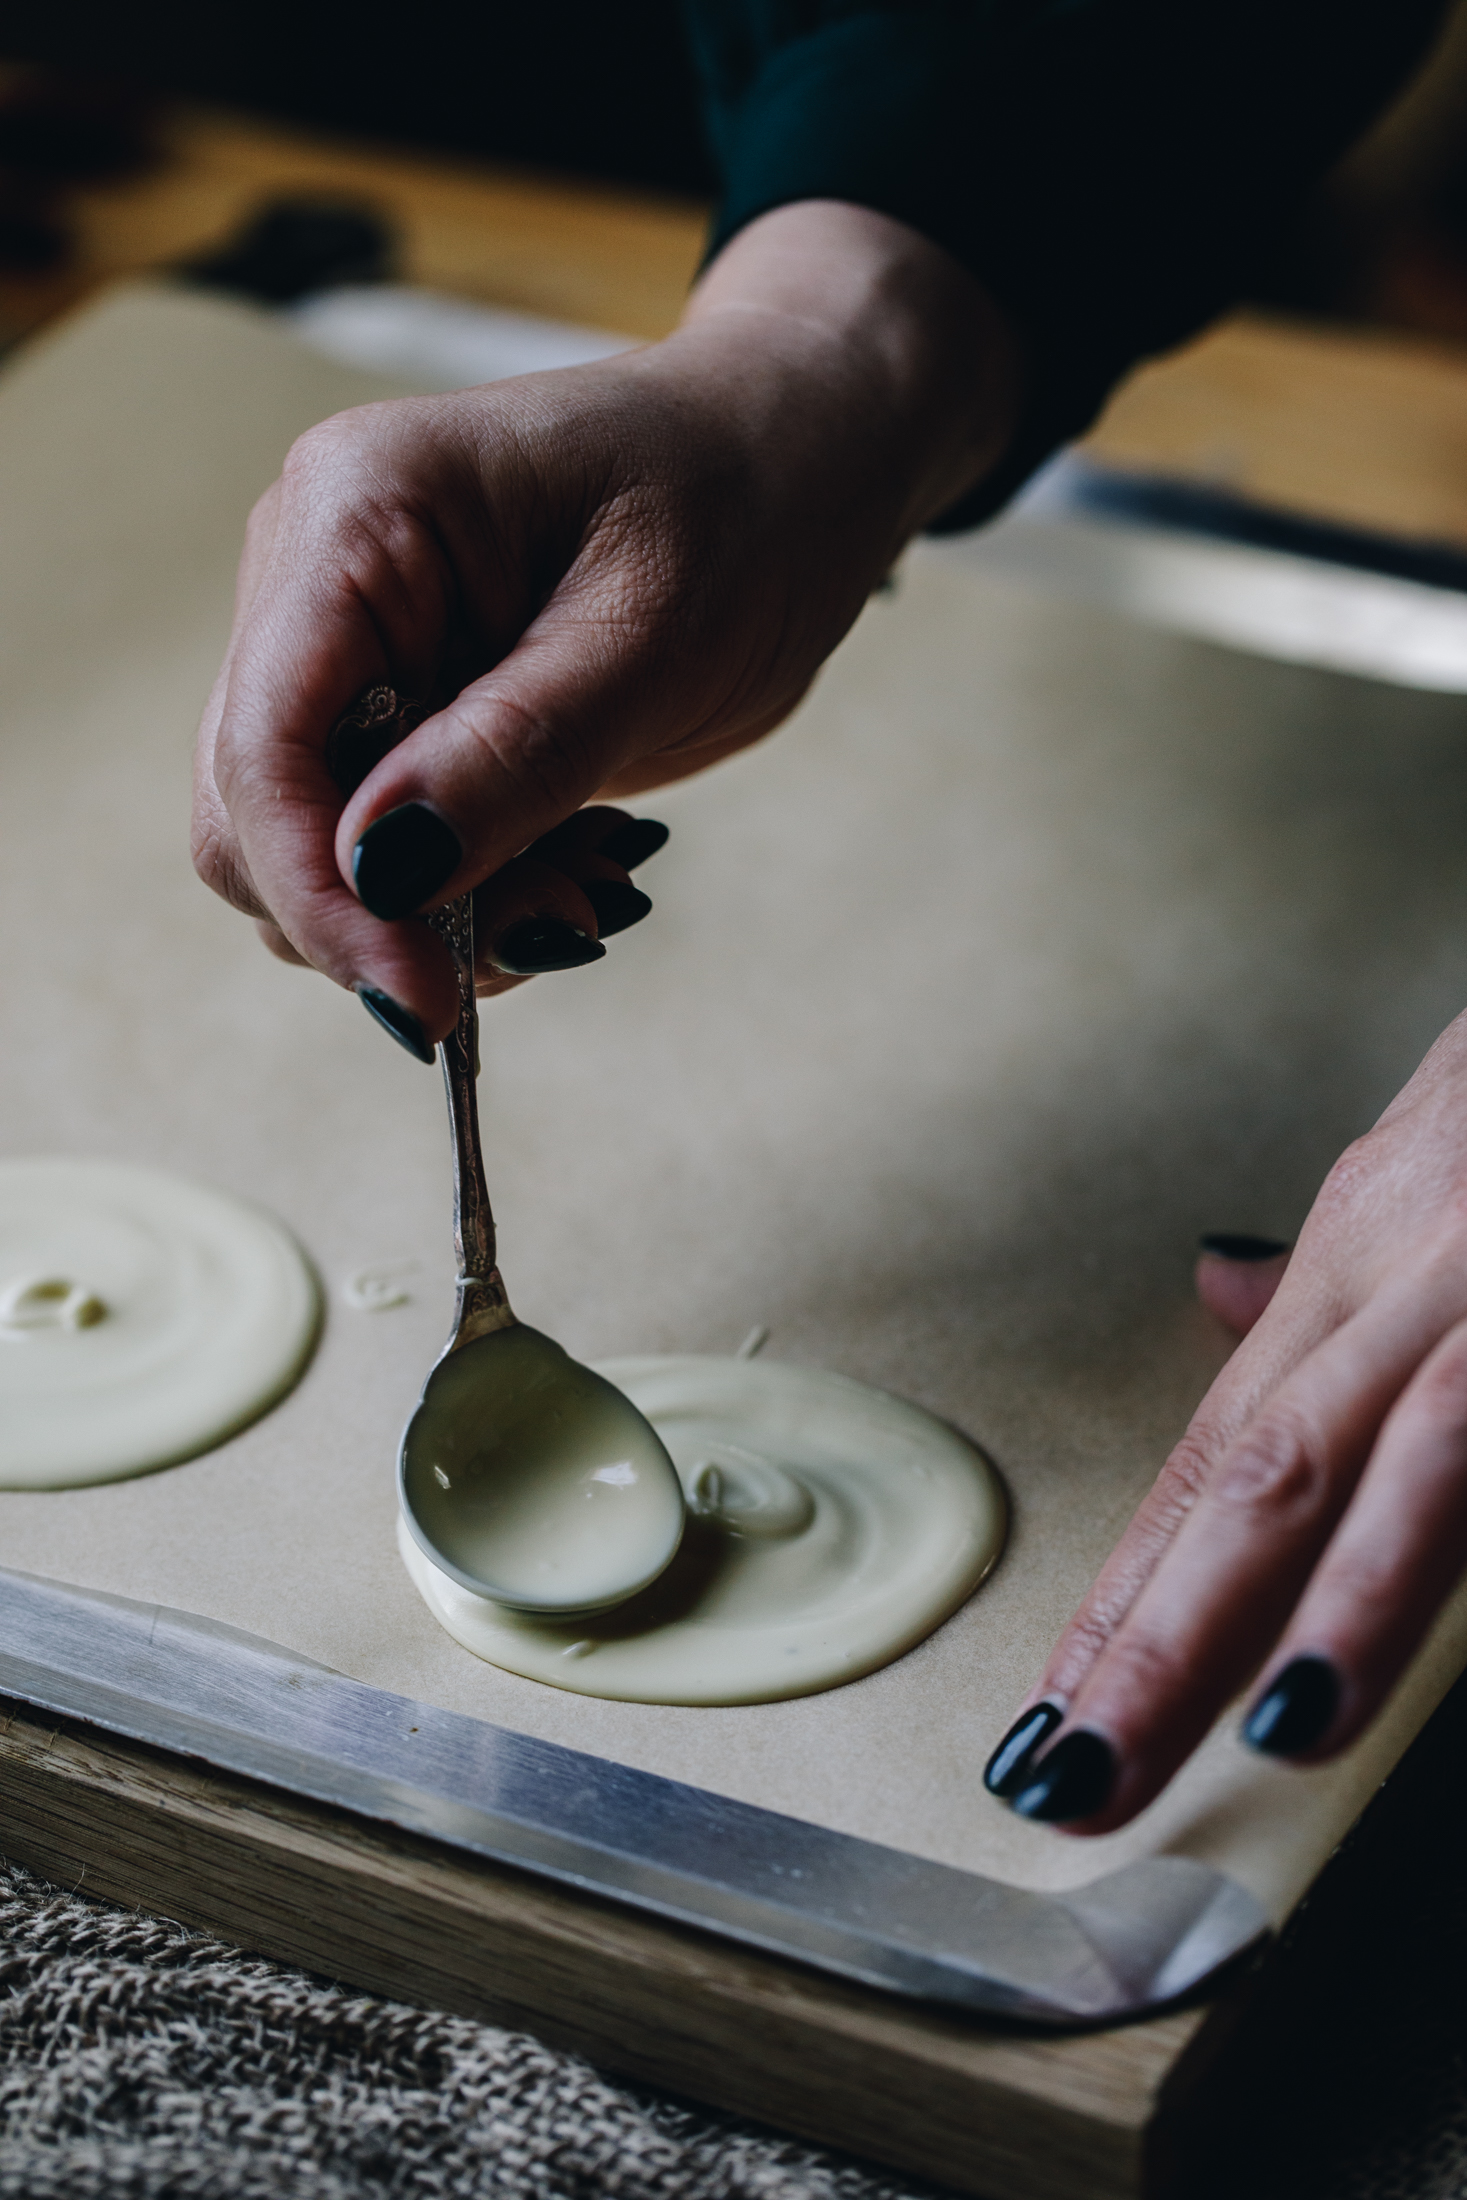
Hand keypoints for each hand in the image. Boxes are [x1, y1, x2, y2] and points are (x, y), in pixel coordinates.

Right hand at [193, 201, 1017, 1053]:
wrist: (793, 463)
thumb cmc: (745, 509)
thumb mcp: (651, 641)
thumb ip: (512, 756)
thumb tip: (379, 874)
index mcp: (358, 515)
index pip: (263, 747)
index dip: (324, 896)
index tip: (426, 1001)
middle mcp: (314, 575)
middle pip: (255, 814)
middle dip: (389, 910)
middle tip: (559, 927)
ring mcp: (346, 644)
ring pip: (317, 850)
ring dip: (443, 909)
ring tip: (589, 878)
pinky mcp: (395, 704)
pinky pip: (388, 844)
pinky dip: (474, 886)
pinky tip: (577, 856)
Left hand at [984, 1008, 1466, 1828]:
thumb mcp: (1420, 1164)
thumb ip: (1328, 1270)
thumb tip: (1216, 1291)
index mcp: (1361, 1257)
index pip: (1213, 1454)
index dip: (1129, 1595)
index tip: (1049, 1723)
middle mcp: (1416, 1270)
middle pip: (1270, 1467)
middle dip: (1172, 1635)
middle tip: (1077, 1780)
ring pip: (1417, 1450)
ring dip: (1351, 1598)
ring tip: (1273, 1728)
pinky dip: (1463, 1528)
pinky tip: (1413, 1650)